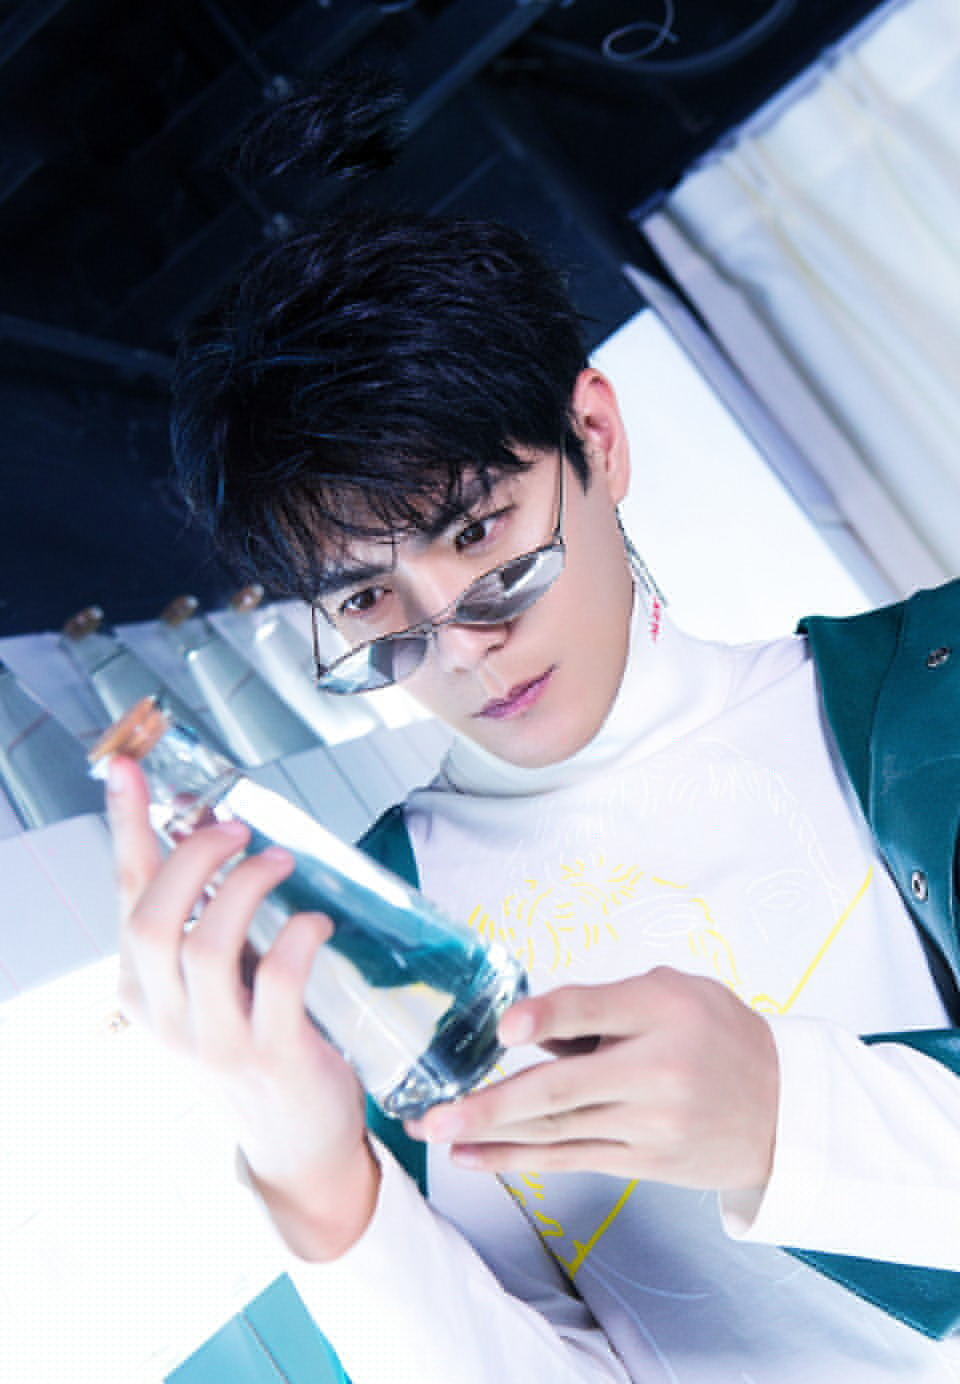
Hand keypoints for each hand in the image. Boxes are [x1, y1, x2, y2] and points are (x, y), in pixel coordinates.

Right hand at [107, 755, 378, 1258]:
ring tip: (280, 863)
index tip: (126, 768)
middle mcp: (164, 1017)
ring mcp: (215, 1042)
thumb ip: (205, 924)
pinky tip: (315, 924)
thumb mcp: (211, 986)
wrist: (294, 1142)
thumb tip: (217, 841)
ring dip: (246, 888)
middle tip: (237, 830)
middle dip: (195, 858)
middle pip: (153, 918)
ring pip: (205, 945)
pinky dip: (297, 938)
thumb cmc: (254, 1045)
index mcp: (141, 990)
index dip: (126, 827)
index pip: (125, 895)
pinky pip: (278, 982)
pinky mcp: (271, 1058)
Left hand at [407, 967, 778, 1191]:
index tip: (505, 1028)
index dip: (548, 1016)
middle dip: (492, 1102)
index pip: (596, 1009)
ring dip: (491, 1134)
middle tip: (436, 1111)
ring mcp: (651, 1123)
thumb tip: (532, 1024)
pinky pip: (573, 1158)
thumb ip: (607, 1004)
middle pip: (564, 1088)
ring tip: (439, 1132)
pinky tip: (479, 1157)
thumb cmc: (721, 1035)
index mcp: (665, 1011)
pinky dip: (521, 1159)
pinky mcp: (646, 1161)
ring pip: (558, 1131)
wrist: (787, 1108)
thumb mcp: (676, 993)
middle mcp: (657, 1070)